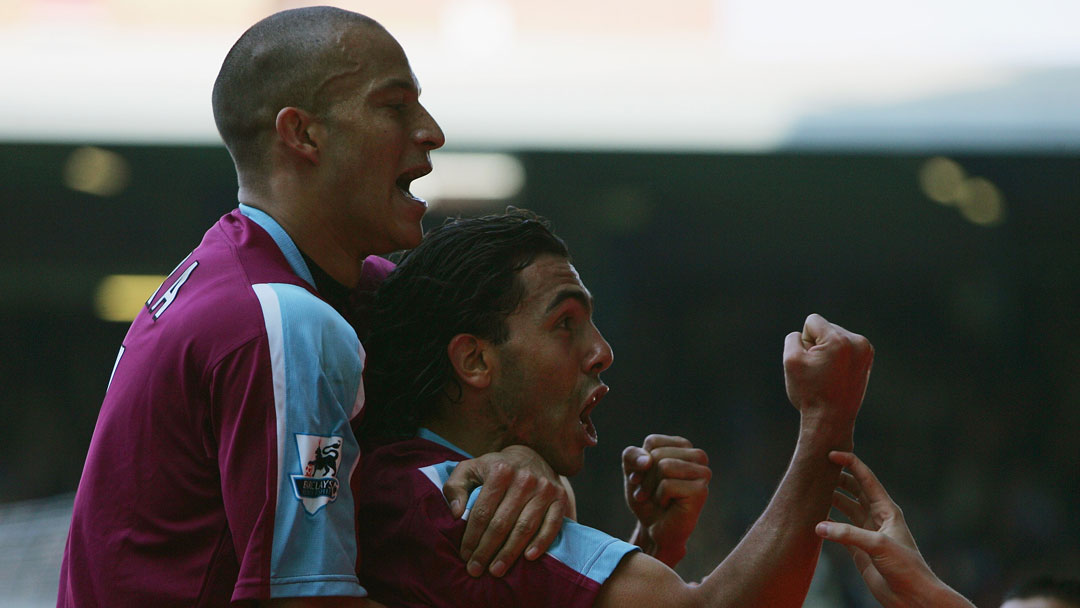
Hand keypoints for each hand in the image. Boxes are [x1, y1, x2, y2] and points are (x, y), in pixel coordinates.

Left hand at [443, 445, 567, 577]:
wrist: (532, 455)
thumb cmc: (495, 468)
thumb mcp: (470, 469)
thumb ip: (455, 487)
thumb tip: (455, 513)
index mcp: (499, 471)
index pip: (482, 512)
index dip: (472, 537)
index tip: (464, 556)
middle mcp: (524, 478)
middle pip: (502, 523)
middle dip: (487, 550)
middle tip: (476, 570)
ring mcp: (544, 488)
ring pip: (524, 527)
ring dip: (510, 553)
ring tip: (497, 570)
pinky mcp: (560, 497)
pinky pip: (551, 525)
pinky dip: (541, 543)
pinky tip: (528, 558)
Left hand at [623, 434, 710, 567]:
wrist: (654, 529)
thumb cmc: (646, 498)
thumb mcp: (631, 471)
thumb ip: (632, 456)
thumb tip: (648, 460)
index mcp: (682, 445)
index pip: (652, 442)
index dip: (640, 462)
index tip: (642, 478)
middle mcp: (697, 456)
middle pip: (657, 454)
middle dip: (646, 477)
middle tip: (649, 493)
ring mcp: (702, 473)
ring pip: (663, 466)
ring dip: (652, 487)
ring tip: (658, 499)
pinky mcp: (701, 490)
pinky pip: (667, 485)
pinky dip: (660, 498)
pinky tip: (667, 506)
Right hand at [783, 314, 872, 442]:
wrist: (831, 419)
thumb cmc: (810, 392)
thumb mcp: (791, 361)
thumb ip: (793, 337)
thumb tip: (805, 334)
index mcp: (839, 340)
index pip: (812, 321)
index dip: (804, 341)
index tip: (810, 362)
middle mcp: (857, 342)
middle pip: (825, 327)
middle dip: (817, 345)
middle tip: (819, 371)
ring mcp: (865, 350)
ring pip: (834, 336)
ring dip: (827, 350)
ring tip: (828, 374)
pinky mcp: (867, 358)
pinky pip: (844, 345)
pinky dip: (837, 356)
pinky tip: (836, 373)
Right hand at [816, 452, 973, 607]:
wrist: (912, 596)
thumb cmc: (906, 567)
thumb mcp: (878, 545)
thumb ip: (848, 534)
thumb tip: (819, 525)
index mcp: (886, 509)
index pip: (866, 479)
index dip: (850, 463)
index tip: (832, 454)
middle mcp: (876, 517)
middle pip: (854, 490)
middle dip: (838, 478)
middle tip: (818, 469)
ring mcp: (867, 533)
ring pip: (846, 508)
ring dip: (832, 499)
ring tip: (813, 490)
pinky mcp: (859, 549)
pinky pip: (840, 530)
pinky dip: (828, 523)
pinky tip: (816, 518)